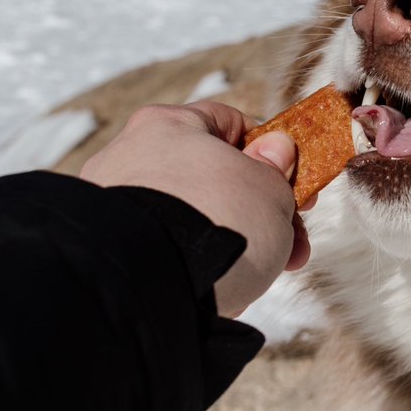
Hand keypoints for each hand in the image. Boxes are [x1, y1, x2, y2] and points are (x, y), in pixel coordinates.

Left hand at [80, 102, 310, 317]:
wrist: (153, 284)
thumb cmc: (216, 222)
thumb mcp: (271, 189)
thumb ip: (278, 170)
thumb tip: (276, 151)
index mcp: (170, 125)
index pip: (230, 123)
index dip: (271, 153)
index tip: (294, 184)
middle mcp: (134, 158)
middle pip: (216, 178)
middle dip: (260, 211)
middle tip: (291, 241)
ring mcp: (119, 207)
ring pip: (195, 219)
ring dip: (235, 242)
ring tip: (262, 273)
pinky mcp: (116, 250)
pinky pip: (170, 250)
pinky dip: (198, 264)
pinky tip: (223, 286)